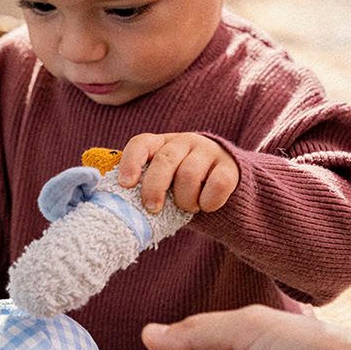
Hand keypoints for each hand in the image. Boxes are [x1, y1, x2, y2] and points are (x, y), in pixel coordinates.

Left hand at [117, 132, 238, 213]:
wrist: (221, 184)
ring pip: (189, 174)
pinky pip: (218, 183)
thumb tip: (121, 208)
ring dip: (185, 199)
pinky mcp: (229, 166)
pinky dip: (209, 201)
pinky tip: (206, 206)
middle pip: (165, 160)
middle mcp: (184, 141)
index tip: (126, 184)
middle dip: (155, 187)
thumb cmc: (181, 187)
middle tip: (153, 208)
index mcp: (161, 143)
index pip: (141, 144)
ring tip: (187, 207)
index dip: (131, 163)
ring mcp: (208, 151)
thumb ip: (144, 187)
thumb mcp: (162, 182)